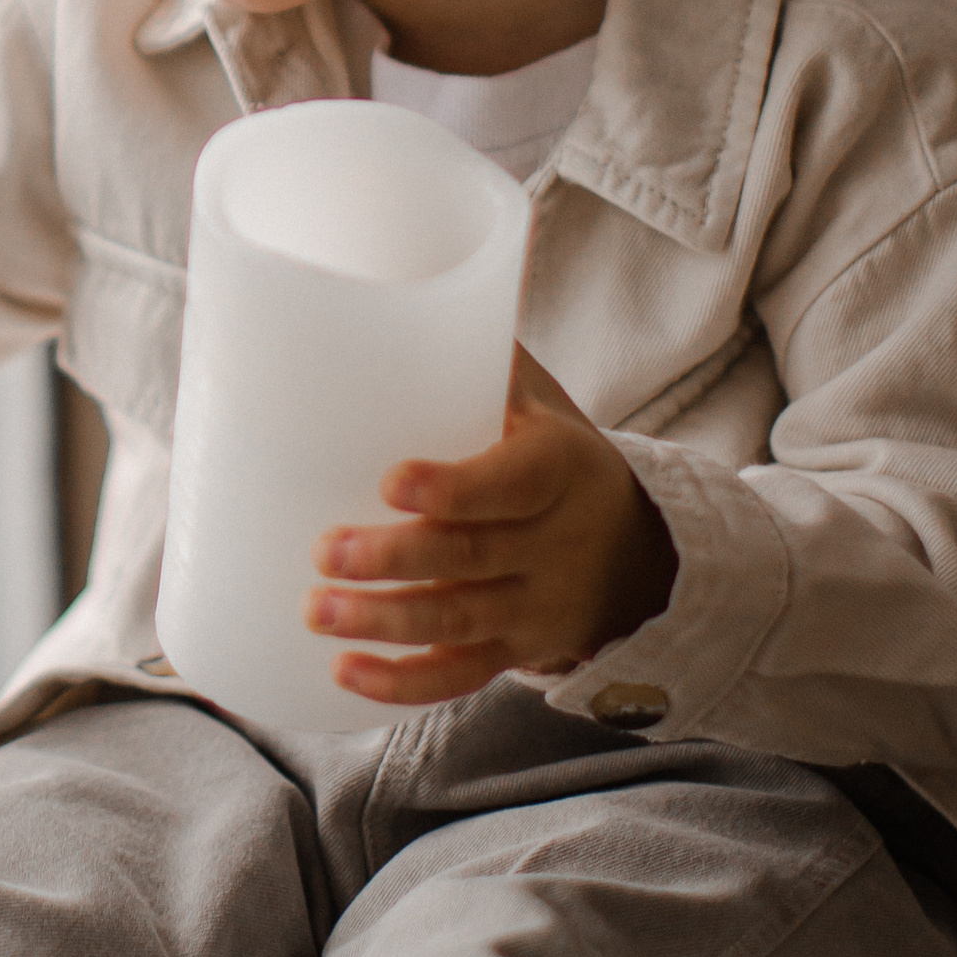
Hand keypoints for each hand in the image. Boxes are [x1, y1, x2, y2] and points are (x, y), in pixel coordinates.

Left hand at [304, 344, 676, 706]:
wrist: (640, 547)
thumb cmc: (554, 450)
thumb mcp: (541, 400)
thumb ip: (479, 354)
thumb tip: (400, 271)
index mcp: (561, 469)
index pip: (514, 484)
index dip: (456, 489)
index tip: (391, 481)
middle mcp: (554, 544)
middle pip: (474, 557)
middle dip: (397, 560)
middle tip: (324, 551)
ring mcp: (534, 605)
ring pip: (459, 622)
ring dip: (385, 622)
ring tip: (316, 611)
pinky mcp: (515, 650)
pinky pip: (461, 677)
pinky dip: (404, 685)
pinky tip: (345, 674)